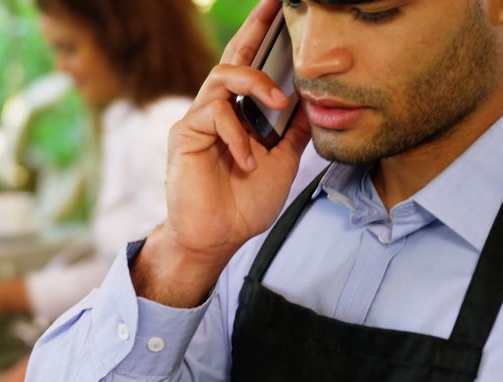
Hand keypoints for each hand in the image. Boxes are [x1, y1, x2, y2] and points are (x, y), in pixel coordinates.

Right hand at [136, 0, 311, 306]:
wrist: (216, 238)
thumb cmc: (243, 203)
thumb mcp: (283, 161)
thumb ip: (294, 130)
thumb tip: (317, 100)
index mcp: (239, 113)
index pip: (253, 65)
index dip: (265, 36)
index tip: (284, 10)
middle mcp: (217, 109)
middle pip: (234, 55)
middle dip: (255, 28)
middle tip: (275, 4)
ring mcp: (199, 119)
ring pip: (223, 76)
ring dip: (256, 85)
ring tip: (278, 107)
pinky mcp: (185, 135)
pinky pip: (214, 113)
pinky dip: (238, 135)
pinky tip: (247, 160)